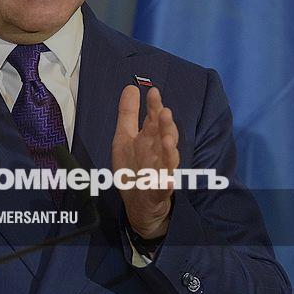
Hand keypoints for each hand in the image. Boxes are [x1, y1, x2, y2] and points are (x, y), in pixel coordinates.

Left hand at [112, 85, 179, 238]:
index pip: (154, 119)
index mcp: (149, 139)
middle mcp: (157, 153)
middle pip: (163, 136)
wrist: (139, 206)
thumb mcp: (124, 138)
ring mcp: (160, 172)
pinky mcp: (159, 191)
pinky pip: (164, 186)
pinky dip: (166, 183)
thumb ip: (128, 113)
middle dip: (165, 125)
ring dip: (169, 150)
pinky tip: (167, 180)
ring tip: (167, 140)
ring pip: (168, 159)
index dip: (154, 106)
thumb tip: (131, 87)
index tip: (153, 92)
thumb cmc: (134, 169)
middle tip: (164, 112)